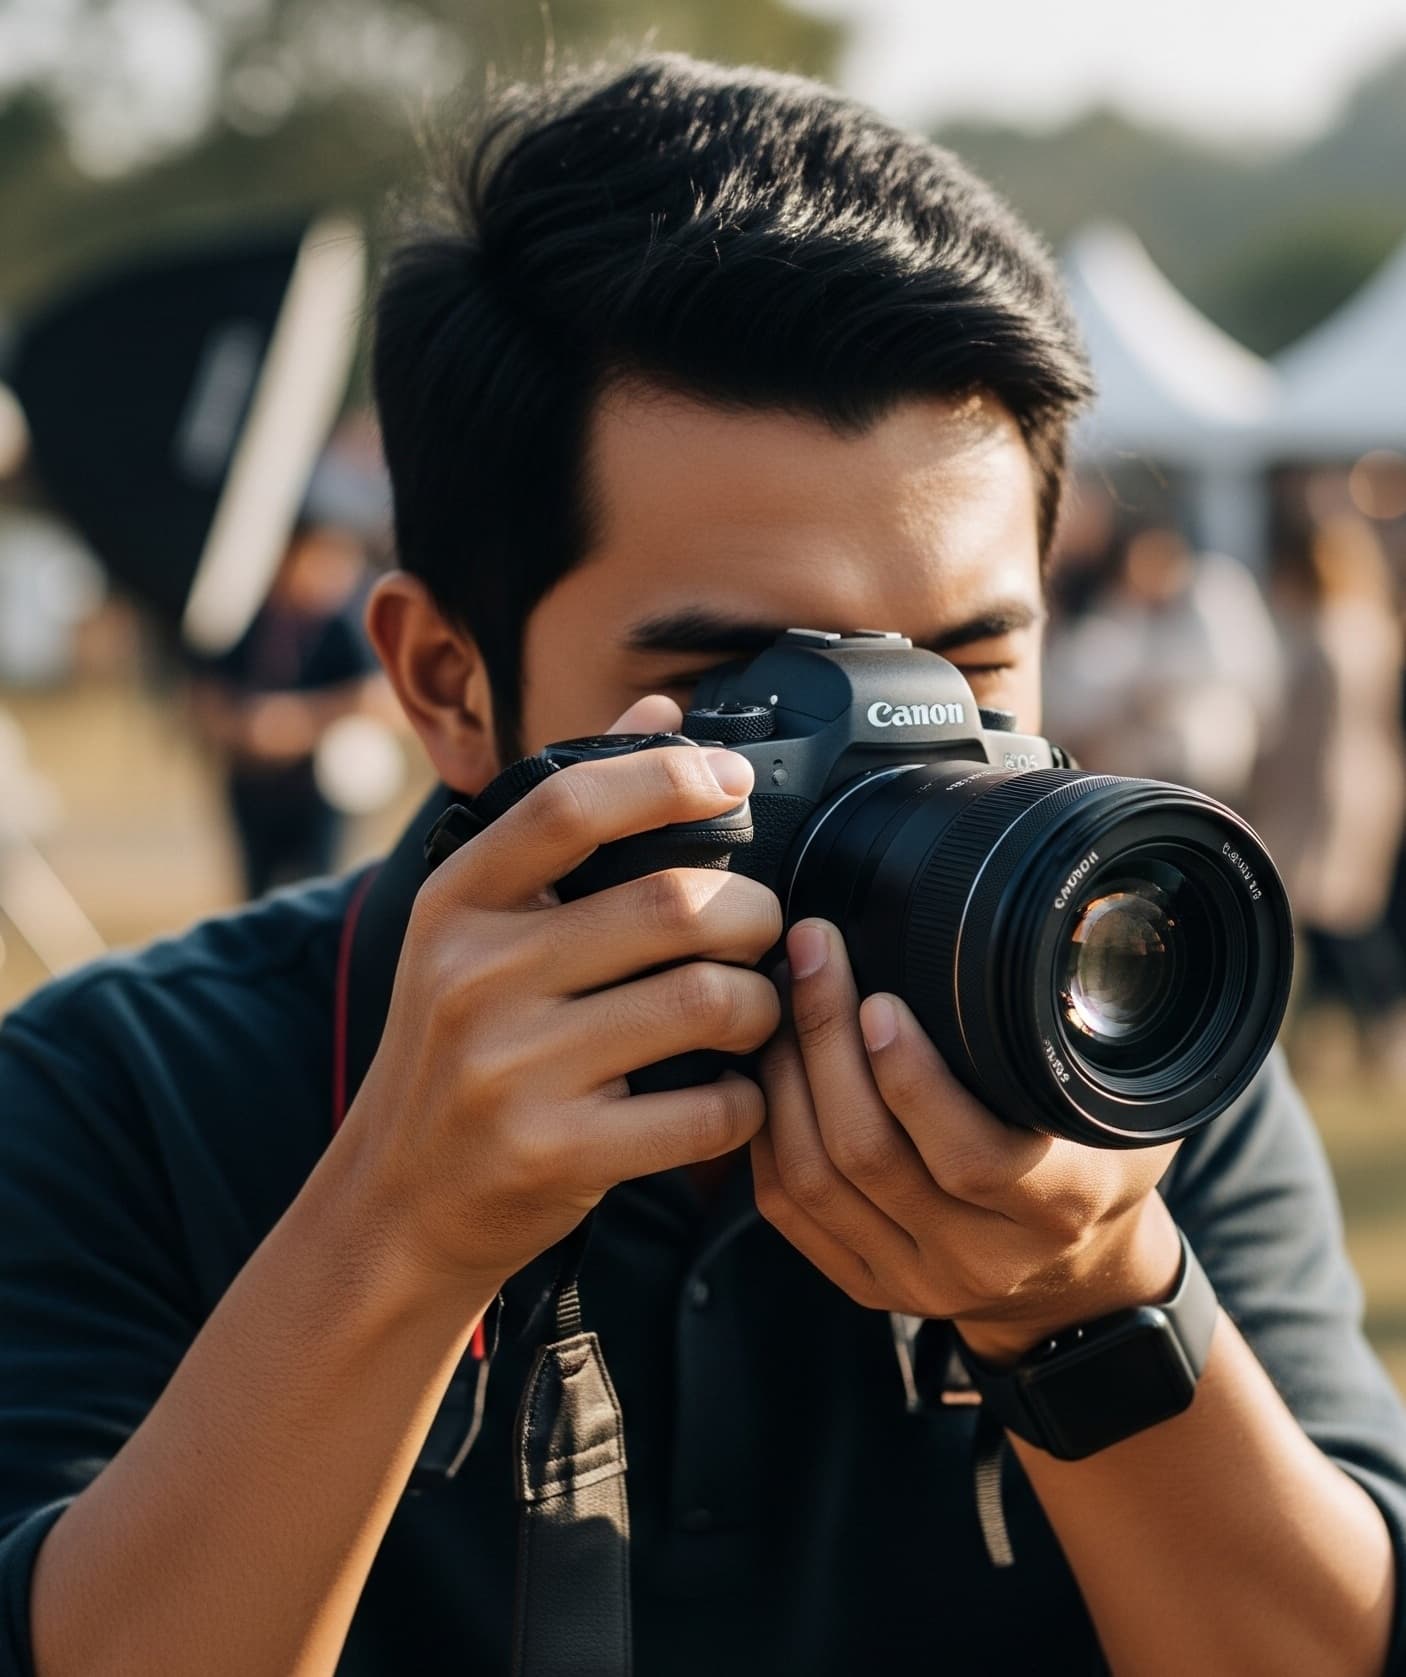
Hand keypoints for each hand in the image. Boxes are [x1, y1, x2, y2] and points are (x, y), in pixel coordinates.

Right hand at [338, 697, 782, 1292]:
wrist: (393, 1203)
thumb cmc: (456, 1048)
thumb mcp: (478, 927)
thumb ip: (564, 817)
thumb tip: (660, 709)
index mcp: (458, 902)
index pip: (571, 803)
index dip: (669, 775)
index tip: (733, 779)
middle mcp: (474, 975)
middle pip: (673, 906)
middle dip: (754, 913)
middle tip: (764, 930)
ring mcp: (511, 1070)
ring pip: (705, 1002)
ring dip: (761, 1005)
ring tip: (754, 1010)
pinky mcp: (555, 1154)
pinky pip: (705, 1111)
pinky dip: (744, 1101)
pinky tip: (730, 1094)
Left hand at [752, 919, 1182, 1362]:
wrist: (1076, 1279)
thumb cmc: (1098, 1166)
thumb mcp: (1121, 1108)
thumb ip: (1081, 1045)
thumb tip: (1050, 940)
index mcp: (1058, 1206)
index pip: (972, 1157)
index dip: (912, 1077)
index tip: (878, 998)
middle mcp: (980, 1257)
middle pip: (867, 1153)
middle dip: (824, 1040)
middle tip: (811, 955)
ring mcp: (913, 1278)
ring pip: (813, 1178)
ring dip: (785, 1075)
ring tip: (781, 996)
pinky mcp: (862, 1283)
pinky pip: (787, 1207)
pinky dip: (766, 1128)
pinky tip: (766, 1065)